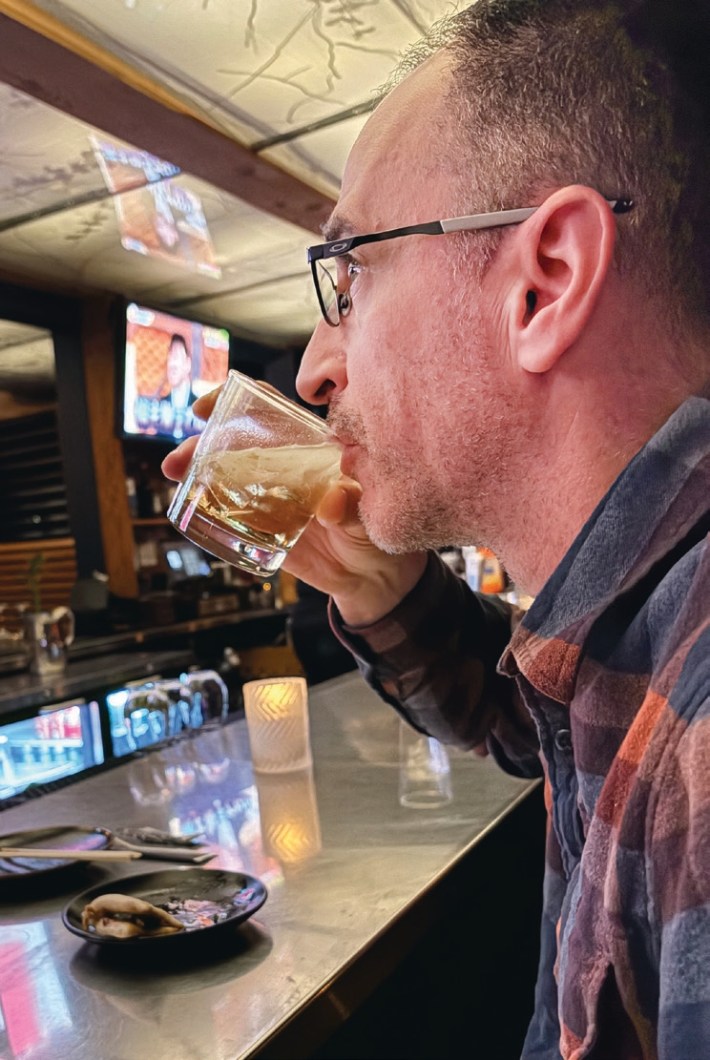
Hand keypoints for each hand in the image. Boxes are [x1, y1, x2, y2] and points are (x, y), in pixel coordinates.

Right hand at [161, 384, 426, 626]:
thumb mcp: (370, 513)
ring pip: (224, 475)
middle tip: (183, 454)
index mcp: (309, 449)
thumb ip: (352, 505)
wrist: (370, 576)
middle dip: (202, 441)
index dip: (239, 400)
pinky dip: (204, 510)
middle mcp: (282, 468)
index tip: (212, 404)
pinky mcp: (260, 531)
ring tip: (175, 474)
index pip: (270, 412)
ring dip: (194, 470)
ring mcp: (268, 499)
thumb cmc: (375, 530)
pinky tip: (186, 507)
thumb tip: (330, 502)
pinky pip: (227, 516)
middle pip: (235, 442)